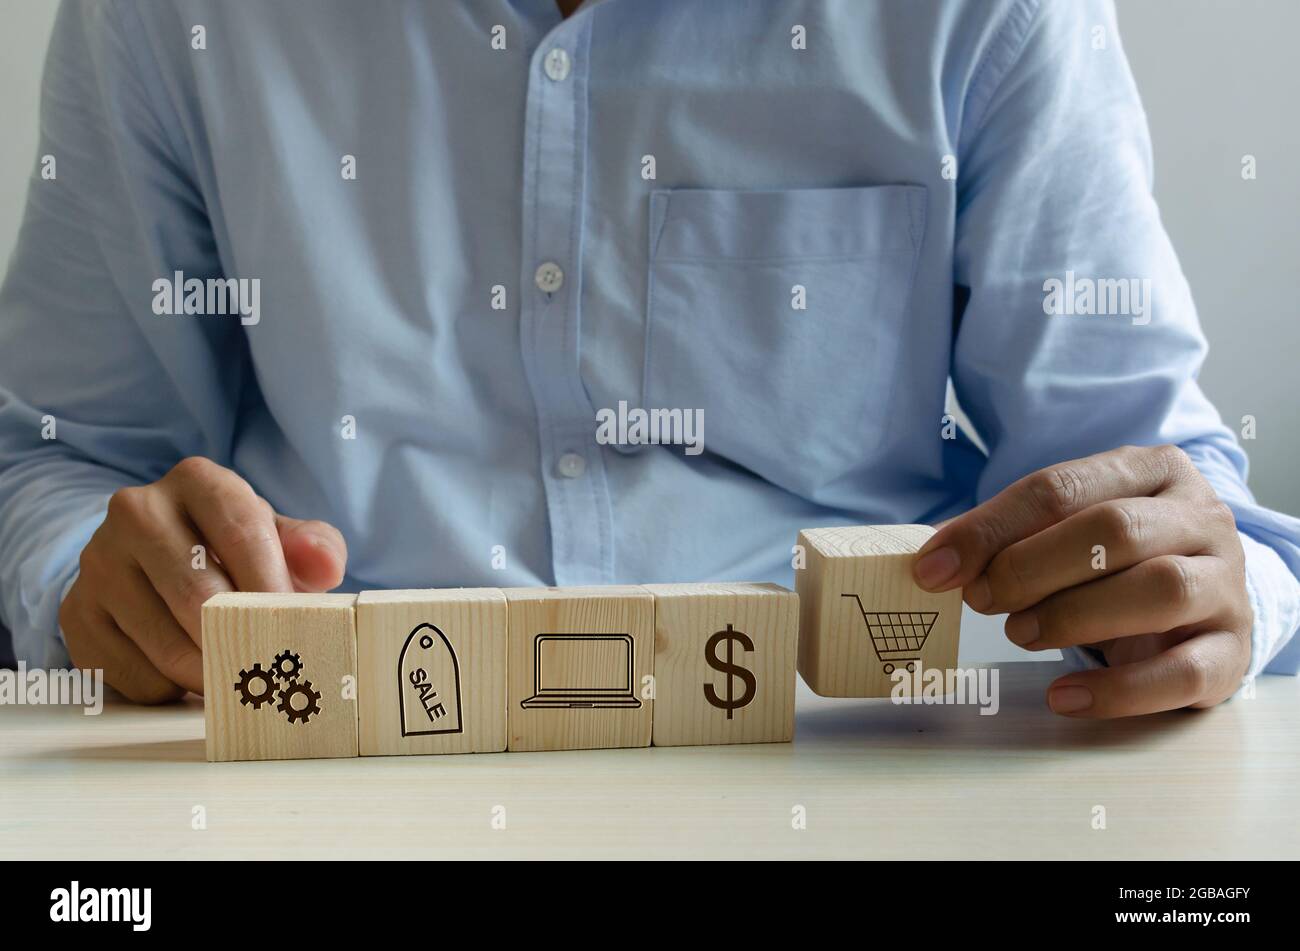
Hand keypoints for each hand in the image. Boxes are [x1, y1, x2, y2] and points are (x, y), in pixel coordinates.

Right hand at [60, 457, 346, 702]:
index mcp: (197, 481)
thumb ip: (312, 547)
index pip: (242, 534)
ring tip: (238, 677)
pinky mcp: (77, 612)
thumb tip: (325, 565)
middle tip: (272, 670)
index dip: (273, 588)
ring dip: (210, 674)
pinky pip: (132, 673)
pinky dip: (171, 688)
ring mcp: (99, 562)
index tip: (295, 627)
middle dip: (242, 641)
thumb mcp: (276, 536)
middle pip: (198, 595)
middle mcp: (136, 511)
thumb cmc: (231, 548)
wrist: (153, 559)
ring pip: (165, 643)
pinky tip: (188, 675)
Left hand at [912, 445, 1251, 717]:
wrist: (1204, 597)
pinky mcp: (1233, 652)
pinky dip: (1118, 691)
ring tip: (1020, 634)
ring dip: (1074, 616)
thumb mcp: (1070, 528)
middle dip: (1030, 567)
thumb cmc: (1118, 558)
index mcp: (1153, 471)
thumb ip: (1010, 537)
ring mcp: (1226, 585)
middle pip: (1114, 531)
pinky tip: (1065, 696)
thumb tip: (933, 564)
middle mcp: (1201, 519)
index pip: (1061, 487)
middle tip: (979, 600)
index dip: (990, 529)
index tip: (934, 568)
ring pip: (1160, 590)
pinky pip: (1184, 673)